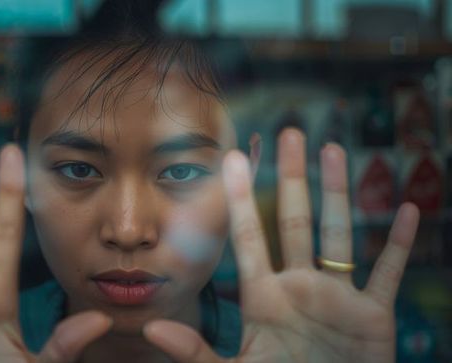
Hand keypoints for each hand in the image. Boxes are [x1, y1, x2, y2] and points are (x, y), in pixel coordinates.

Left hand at [142, 128, 419, 362]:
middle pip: (293, 221)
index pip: (249, 238)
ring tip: (332, 149)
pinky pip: (389, 273)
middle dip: (291, 178)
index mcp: (264, 297)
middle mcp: (299, 287)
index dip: (240, 199)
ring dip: (338, 193)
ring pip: (338, 235)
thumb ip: (195, 352)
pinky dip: (399, 244)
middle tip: (288, 134)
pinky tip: (407, 209)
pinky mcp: (373, 316)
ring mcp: (337, 298)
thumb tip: (152, 329)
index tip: (233, 159)